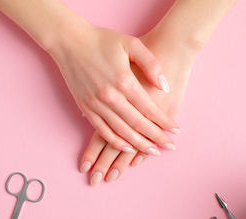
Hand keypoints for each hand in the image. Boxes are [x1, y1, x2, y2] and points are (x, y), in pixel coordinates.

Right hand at [49, 24, 180, 154]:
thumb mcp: (132, 44)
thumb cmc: (102, 40)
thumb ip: (151, 65)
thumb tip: (164, 87)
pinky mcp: (86, 107)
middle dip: (156, 138)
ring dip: (138, 144)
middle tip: (169, 146)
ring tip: (153, 151)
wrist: (69, 41)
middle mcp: (110, 96)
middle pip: (138, 124)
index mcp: (124, 81)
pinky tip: (127, 148)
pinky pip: (102, 130)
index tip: (176, 131)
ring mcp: (96, 104)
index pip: (149, 108)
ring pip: (121, 131)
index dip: (164, 122)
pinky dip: (116, 141)